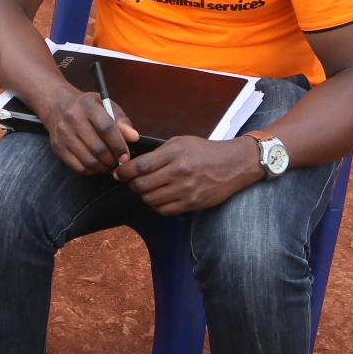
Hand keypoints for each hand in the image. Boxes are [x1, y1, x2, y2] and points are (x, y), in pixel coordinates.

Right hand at [38, 89, 140, 175]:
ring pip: (89, 160)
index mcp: (87, 105)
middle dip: (112, 160)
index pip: (106, 128)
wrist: (58, 107)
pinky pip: (78, 167)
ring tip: (110, 165)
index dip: (119, 145)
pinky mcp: (58, 148)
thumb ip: (122, 121)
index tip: (125, 155)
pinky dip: (91, 170)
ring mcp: (63, 134)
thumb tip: (133, 137)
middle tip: (119, 163)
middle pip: (98, 148)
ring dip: (103, 167)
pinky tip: (97, 166)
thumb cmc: (88, 108)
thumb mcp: (107, 106)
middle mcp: (72, 119)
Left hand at [115, 135, 262, 215]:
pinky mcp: (192, 203)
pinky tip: (158, 198)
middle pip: (142, 185)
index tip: (119, 173)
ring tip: (146, 190)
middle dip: (131, 185)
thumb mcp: (181, 142)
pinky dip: (156, 206)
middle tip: (130, 182)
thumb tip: (135, 164)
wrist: (233, 164)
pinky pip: (165, 210)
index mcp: (175, 153)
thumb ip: (158, 153)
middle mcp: (180, 172)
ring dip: (144, 196)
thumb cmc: (205, 151)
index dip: (124, 171)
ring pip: (151, 200)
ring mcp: (186, 190)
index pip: (140, 166)